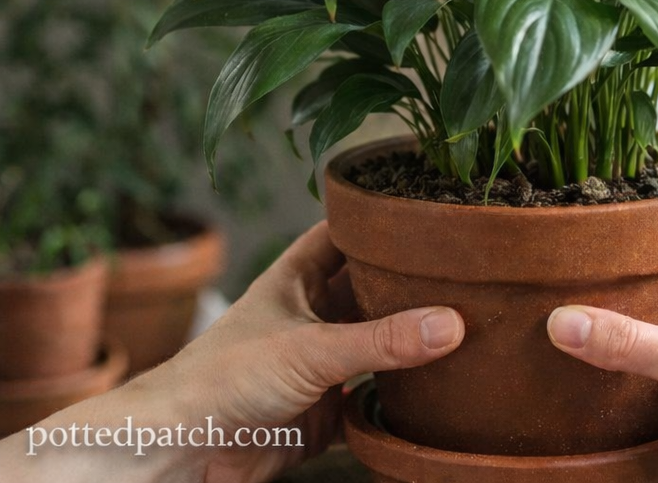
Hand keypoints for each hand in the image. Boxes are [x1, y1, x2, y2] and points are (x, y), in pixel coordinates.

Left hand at [0, 221, 464, 482]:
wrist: (184, 452)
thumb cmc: (223, 378)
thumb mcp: (312, 349)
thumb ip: (383, 340)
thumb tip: (452, 323)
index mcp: (300, 275)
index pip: (349, 230)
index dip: (384, 218)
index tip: (432, 209)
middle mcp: (314, 312)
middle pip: (373, 288)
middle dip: (412, 284)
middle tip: (466, 271)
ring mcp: (322, 360)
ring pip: (379, 341)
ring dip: (412, 339)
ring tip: (469, 320)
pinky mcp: (327, 409)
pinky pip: (376, 396)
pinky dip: (403, 393)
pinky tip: (441, 385)